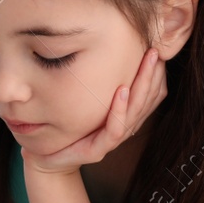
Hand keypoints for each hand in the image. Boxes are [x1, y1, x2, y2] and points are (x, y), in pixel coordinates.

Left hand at [22, 47, 166, 174]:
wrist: (45, 159)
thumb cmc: (65, 126)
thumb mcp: (81, 100)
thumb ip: (93, 80)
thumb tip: (95, 43)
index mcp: (122, 116)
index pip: (149, 94)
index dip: (155, 74)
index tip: (158, 49)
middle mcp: (121, 127)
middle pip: (147, 99)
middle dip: (153, 73)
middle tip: (156, 49)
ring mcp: (111, 140)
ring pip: (136, 111)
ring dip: (142, 85)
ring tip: (147, 61)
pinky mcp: (98, 151)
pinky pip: (115, 128)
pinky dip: (119, 108)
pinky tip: (121, 89)